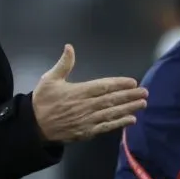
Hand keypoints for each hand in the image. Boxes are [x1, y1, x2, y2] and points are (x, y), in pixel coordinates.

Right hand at [32, 44, 147, 142]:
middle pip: (111, 100)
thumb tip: (69, 47)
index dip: (119, 84)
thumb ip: (63, 64)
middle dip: (129, 96)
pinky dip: (119, 123)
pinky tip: (131, 119)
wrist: (34, 126)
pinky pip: (106, 127)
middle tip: (145, 92)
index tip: (133, 81)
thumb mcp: (49, 79)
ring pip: (112, 113)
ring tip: (142, 104)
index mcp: (78, 92)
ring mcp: (87, 120)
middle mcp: (85, 106)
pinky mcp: (87, 132)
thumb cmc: (43, 101)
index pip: (103, 86)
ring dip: (129, 108)